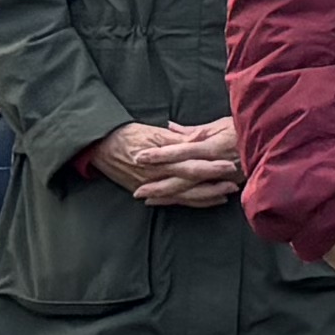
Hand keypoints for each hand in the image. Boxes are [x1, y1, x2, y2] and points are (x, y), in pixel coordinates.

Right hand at [86, 119, 238, 207]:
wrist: (101, 147)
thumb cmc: (130, 134)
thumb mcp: (155, 133)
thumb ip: (179, 138)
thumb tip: (200, 137)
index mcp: (162, 159)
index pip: (191, 165)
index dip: (211, 167)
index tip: (230, 165)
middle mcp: (158, 176)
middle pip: (190, 185)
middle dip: (212, 187)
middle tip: (233, 185)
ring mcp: (152, 186)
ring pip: (183, 196)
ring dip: (205, 197)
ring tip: (225, 196)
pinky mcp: (148, 191)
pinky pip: (172, 200)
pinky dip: (189, 201)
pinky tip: (206, 201)